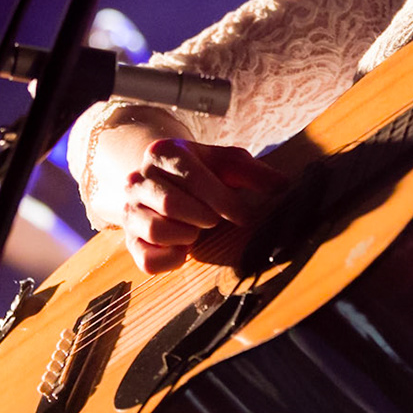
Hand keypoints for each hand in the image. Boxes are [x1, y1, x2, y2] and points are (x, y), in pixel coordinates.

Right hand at [120, 139, 286, 273]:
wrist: (168, 181)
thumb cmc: (204, 171)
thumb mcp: (228, 163)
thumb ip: (254, 173)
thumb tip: (283, 185)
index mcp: (163, 153)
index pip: (192, 178)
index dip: (224, 201)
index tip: (245, 215)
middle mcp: (138, 180)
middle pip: (170, 204)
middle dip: (204, 216)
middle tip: (217, 219)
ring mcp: (129, 211)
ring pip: (156, 230)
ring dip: (187, 234)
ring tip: (198, 228)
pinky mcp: (130, 240)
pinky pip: (147, 259)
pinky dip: (172, 258)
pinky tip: (185, 246)